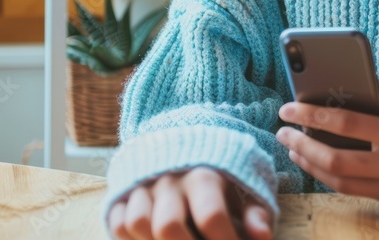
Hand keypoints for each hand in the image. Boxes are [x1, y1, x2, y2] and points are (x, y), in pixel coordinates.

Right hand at [106, 166, 272, 239]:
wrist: (191, 147)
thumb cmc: (224, 178)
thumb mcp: (247, 190)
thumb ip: (256, 214)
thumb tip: (261, 237)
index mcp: (205, 175)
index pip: (211, 216)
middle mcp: (170, 179)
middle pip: (168, 225)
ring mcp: (144, 185)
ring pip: (137, 223)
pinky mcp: (124, 192)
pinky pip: (117, 222)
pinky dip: (129, 239)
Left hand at [276, 99, 378, 211]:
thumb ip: (377, 107)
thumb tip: (334, 99)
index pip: (347, 124)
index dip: (312, 116)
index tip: (289, 108)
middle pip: (337, 159)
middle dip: (303, 145)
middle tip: (283, 131)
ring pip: (339, 181)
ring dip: (309, 164)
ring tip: (293, 147)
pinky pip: (351, 191)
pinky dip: (327, 176)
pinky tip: (313, 163)